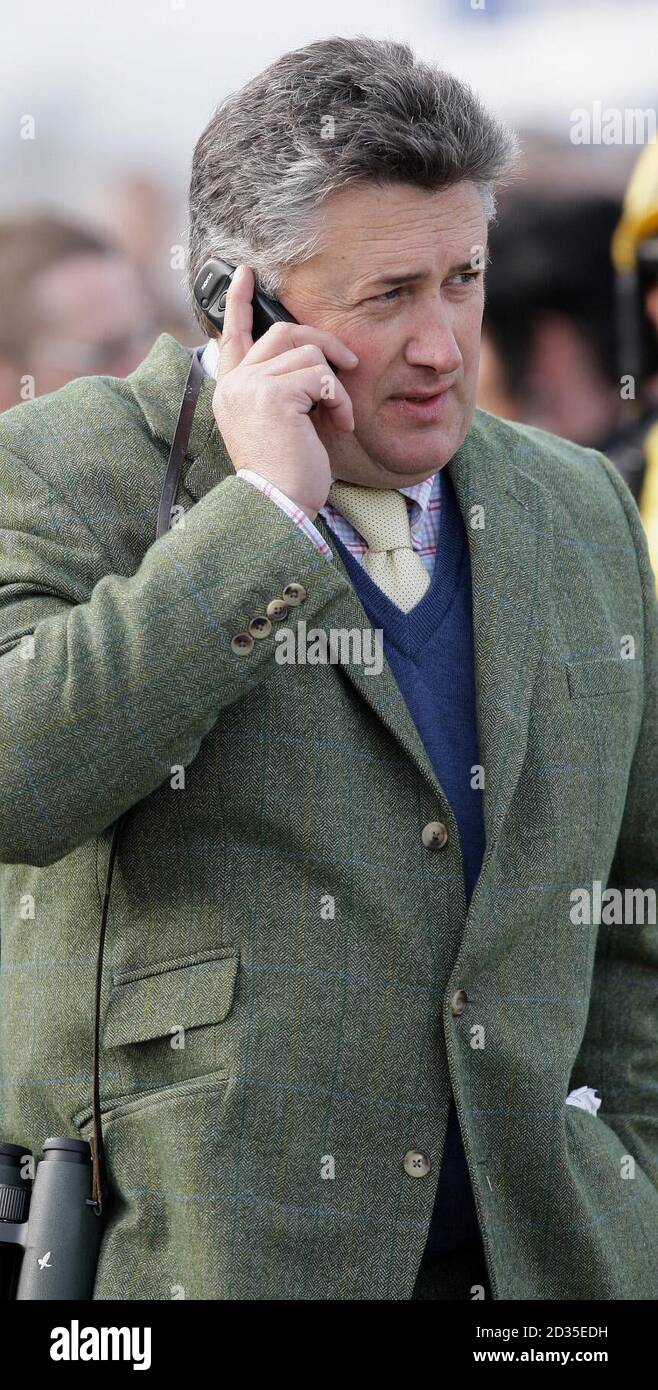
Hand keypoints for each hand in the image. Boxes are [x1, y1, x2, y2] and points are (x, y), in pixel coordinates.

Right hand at [212, 265, 358, 519]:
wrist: (278, 507)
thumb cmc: (286, 477)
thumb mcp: (282, 425)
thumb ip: (284, 389)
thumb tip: (314, 360)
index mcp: (231, 392)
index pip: (231, 336)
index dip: (239, 302)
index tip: (245, 273)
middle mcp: (235, 385)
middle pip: (282, 332)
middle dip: (322, 342)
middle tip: (348, 364)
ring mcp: (251, 387)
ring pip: (307, 354)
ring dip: (334, 385)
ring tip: (338, 418)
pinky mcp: (273, 394)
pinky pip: (320, 377)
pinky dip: (339, 400)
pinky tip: (339, 425)